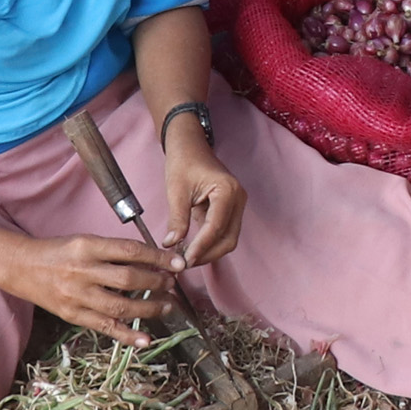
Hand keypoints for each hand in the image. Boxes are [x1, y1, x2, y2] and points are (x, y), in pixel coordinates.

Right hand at [0, 231, 182, 341]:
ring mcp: (77, 296)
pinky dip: (127, 336)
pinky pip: (104, 328)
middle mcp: (82, 272)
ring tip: (166, 306)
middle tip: (171, 284)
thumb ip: (114, 251)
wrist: (21, 267)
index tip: (179, 262)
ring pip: (119, 307)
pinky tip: (146, 340)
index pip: (130, 251)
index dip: (158, 257)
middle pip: (128, 279)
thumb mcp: (85, 241)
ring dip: (149, 309)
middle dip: (156, 283)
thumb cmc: (58, 252)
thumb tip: (152, 262)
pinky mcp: (72, 315)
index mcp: (87, 247)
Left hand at [162, 138, 245, 268]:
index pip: (217, 227)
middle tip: (185, 262)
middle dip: (208, 254)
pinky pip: (223, 232)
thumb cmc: (184, 161)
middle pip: (229, 238)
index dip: (202, 246)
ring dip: (209, 251)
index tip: (186, 259)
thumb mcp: (176, 191)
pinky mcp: (230, 210)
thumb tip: (172, 244)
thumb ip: (177, 219)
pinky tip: (192, 248)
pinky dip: (209, 243)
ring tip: (187, 257)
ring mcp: (237, 205)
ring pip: (228, 239)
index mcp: (227, 190)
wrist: (189, 146)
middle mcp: (238, 199)